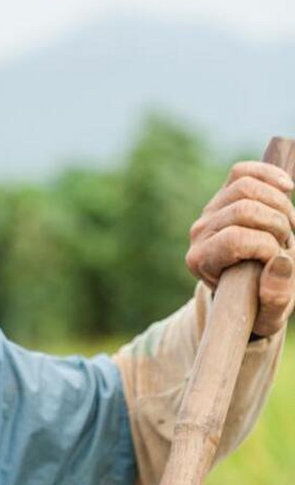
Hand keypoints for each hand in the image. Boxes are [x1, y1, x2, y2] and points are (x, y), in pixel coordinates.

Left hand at [185, 160, 294, 336]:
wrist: (247, 287)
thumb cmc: (257, 301)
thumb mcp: (268, 313)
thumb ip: (276, 297)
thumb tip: (281, 260)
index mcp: (202, 262)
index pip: (235, 239)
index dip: (266, 245)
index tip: (280, 258)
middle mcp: (199, 233)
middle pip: (243, 209)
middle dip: (277, 223)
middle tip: (289, 242)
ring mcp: (210, 210)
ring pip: (246, 187)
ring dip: (279, 204)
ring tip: (289, 226)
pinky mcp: (223, 194)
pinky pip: (243, 171)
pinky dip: (269, 176)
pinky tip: (287, 188)